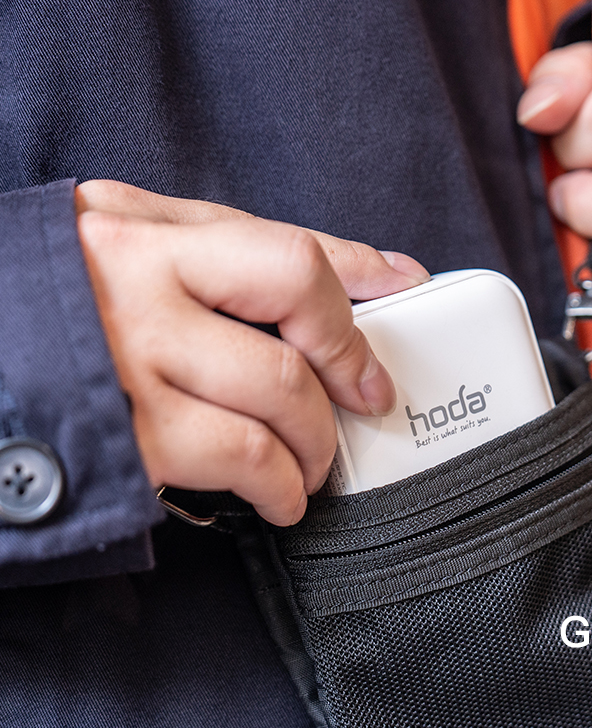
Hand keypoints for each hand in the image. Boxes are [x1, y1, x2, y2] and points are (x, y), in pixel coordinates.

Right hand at [76, 180, 428, 524]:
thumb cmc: (60, 309)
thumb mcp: (142, 250)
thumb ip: (251, 252)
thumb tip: (385, 271)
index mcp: (146, 232)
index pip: (289, 252)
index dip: (357, 294)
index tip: (395, 314)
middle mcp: (136, 287)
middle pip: (296, 318)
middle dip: (350, 372)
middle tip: (363, 403)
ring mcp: (128, 362)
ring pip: (278, 396)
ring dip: (316, 443)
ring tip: (311, 461)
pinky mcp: (124, 437)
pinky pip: (241, 459)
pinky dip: (279, 486)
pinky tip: (278, 495)